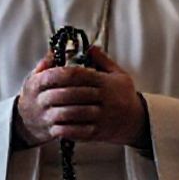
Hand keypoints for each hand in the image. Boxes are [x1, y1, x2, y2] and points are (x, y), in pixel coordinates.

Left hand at [17, 47, 149, 147]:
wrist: (137, 121)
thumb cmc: (124, 95)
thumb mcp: (118, 74)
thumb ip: (103, 60)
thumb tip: (89, 46)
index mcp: (107, 83)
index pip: (80, 75)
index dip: (61, 73)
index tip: (48, 74)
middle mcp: (105, 99)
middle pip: (74, 94)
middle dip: (55, 93)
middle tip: (40, 92)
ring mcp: (102, 117)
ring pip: (76, 113)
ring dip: (58, 111)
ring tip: (44, 109)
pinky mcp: (99, 133)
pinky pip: (79, 131)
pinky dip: (66, 129)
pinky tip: (55, 126)